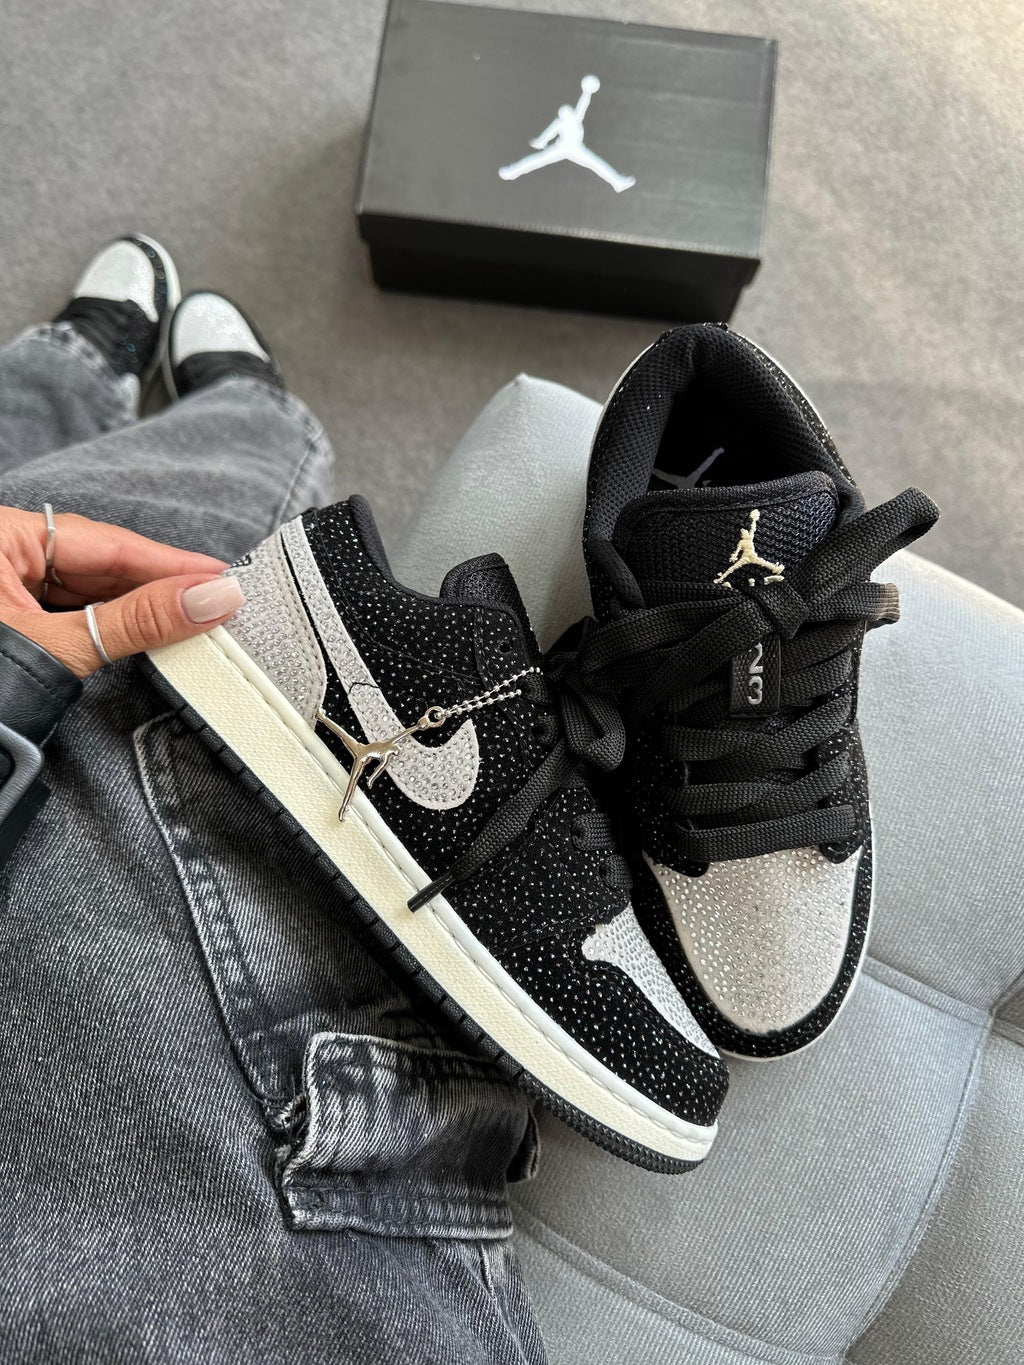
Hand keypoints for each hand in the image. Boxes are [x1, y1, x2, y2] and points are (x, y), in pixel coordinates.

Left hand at [0, 506, 244, 677]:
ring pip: (85, 590)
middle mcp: (0, 553)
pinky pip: (67, 612)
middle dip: (157, 587)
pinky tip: (145, 633)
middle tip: (218, 603)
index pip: (104, 542)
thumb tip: (210, 600)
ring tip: (192, 621)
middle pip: (97, 564)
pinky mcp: (8, 619)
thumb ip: (138, 622)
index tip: (222, 577)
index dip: (168, 562)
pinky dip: (106, 625)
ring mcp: (2, 588)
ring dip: (136, 609)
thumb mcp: (56, 647)